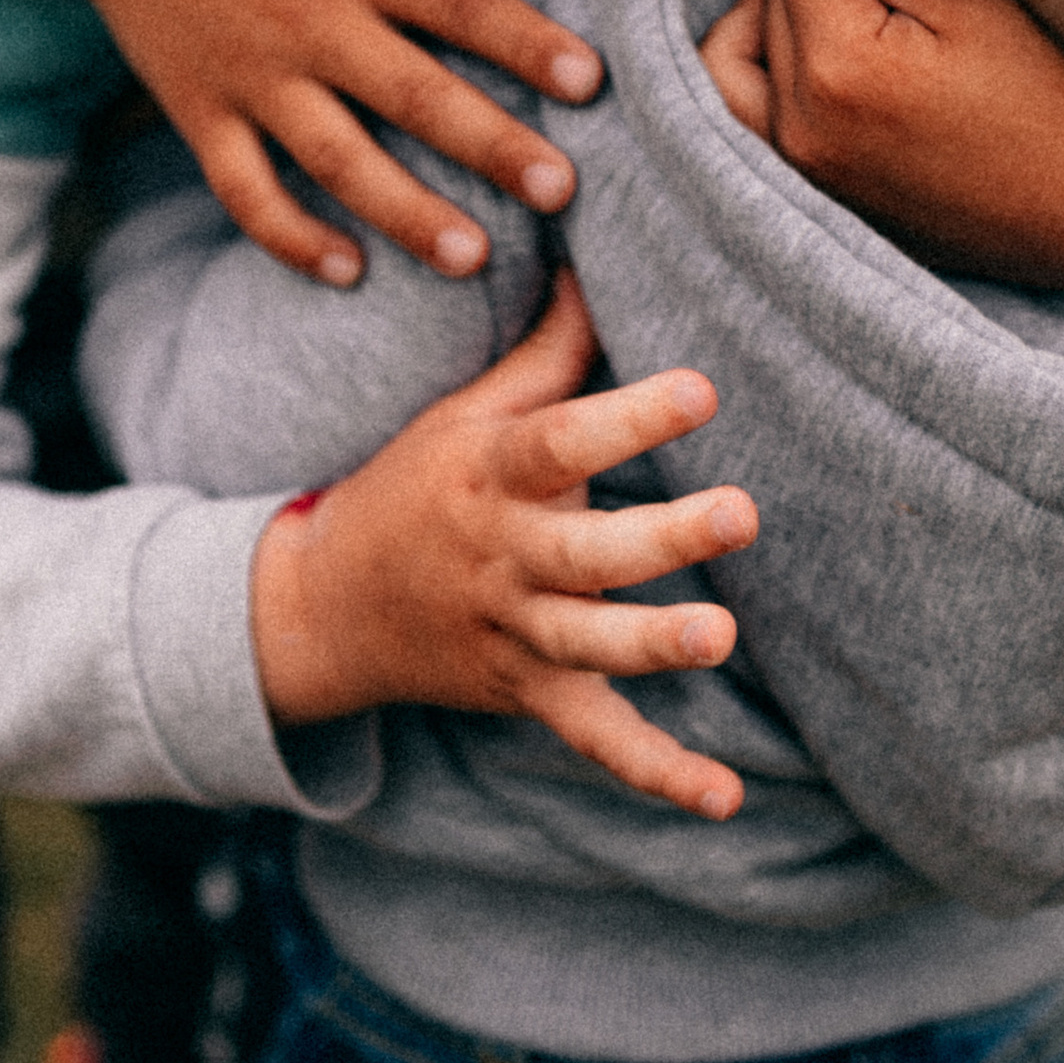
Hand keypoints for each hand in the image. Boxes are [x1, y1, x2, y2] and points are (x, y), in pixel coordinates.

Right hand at [0, 0, 603, 285]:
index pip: (460, 3)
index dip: (526, 41)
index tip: (590, 81)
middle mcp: (310, 20)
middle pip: (413, 93)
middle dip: (490, 145)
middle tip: (561, 191)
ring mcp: (252, 74)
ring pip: (337, 158)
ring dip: (405, 211)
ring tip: (474, 256)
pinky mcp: (200, 111)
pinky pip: (245, 188)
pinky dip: (290, 235)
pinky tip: (346, 269)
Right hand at [249, 275, 758, 816]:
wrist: (324, 608)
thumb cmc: (413, 489)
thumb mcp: (462, 415)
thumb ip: (544, 354)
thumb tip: (598, 265)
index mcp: (490, 476)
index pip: (563, 440)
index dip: (631, 416)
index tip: (703, 388)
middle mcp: (503, 558)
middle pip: (586, 552)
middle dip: (662, 537)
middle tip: (739, 511)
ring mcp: (514, 633)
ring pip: (589, 646)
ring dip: (654, 644)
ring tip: (721, 636)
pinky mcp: (527, 694)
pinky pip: (595, 740)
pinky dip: (657, 773)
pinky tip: (724, 797)